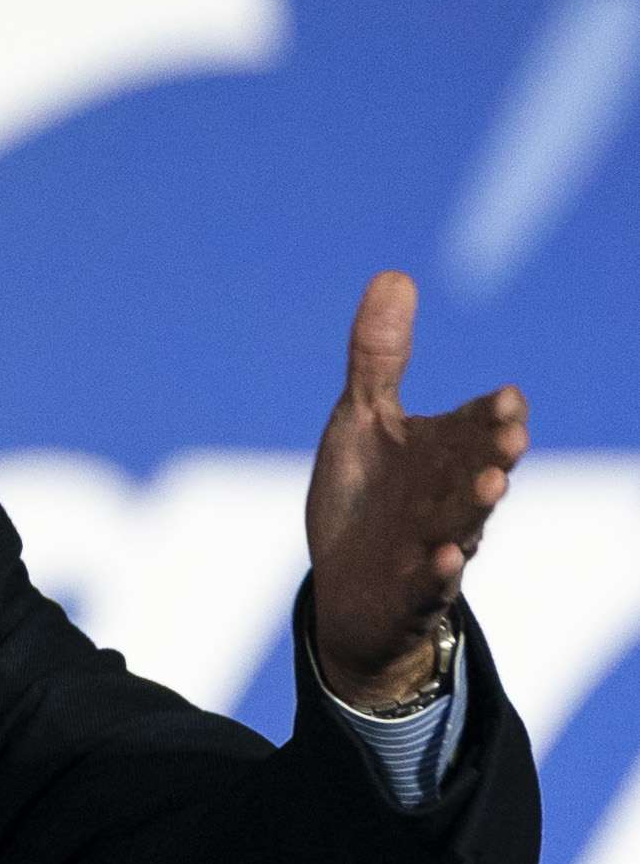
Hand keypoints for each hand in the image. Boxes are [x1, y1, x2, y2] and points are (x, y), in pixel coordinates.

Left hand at [304, 271, 527, 708]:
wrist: (353, 587)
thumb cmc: (367, 496)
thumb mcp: (363, 420)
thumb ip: (380, 357)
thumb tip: (394, 274)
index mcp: (444, 452)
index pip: (477, 426)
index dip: (491, 414)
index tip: (507, 397)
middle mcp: (449, 497)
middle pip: (479, 470)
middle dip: (495, 454)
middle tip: (511, 436)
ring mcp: (434, 543)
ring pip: (463, 523)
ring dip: (476, 505)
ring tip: (493, 484)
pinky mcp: (412, 589)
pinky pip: (430, 582)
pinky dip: (439, 570)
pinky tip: (447, 557)